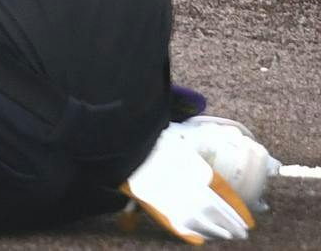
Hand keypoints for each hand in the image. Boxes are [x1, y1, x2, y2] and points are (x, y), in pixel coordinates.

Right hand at [122, 124, 254, 241]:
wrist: (128, 154)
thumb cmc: (154, 143)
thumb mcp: (180, 141)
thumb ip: (195, 147)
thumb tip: (213, 142)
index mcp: (202, 176)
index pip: (229, 200)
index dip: (240, 212)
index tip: (248, 220)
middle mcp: (195, 195)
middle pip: (221, 217)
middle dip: (233, 227)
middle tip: (242, 232)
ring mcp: (181, 207)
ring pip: (207, 227)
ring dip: (219, 233)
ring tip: (226, 235)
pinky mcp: (165, 215)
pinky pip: (187, 231)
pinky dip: (198, 235)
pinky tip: (202, 237)